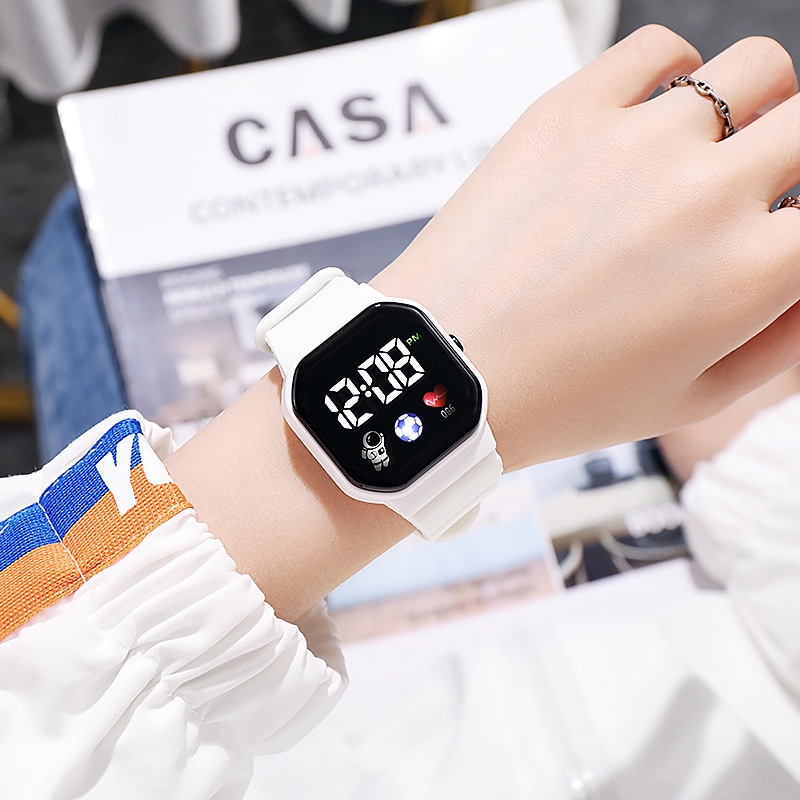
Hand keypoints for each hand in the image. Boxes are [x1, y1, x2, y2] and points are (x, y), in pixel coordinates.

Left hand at [373, 26, 799, 470]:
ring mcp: (638, 140)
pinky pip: (657, 49)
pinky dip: (676, 71)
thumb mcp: (691, 399)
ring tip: (713, 146)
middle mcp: (708, 193)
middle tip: (761, 186)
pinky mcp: (569, 112)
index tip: (779, 228)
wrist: (448, 370)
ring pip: (755, 69)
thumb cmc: (558, 398)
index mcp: (752, 272)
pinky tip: (656, 111)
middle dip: (795, 159)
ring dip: (755, 106)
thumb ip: (783, 339)